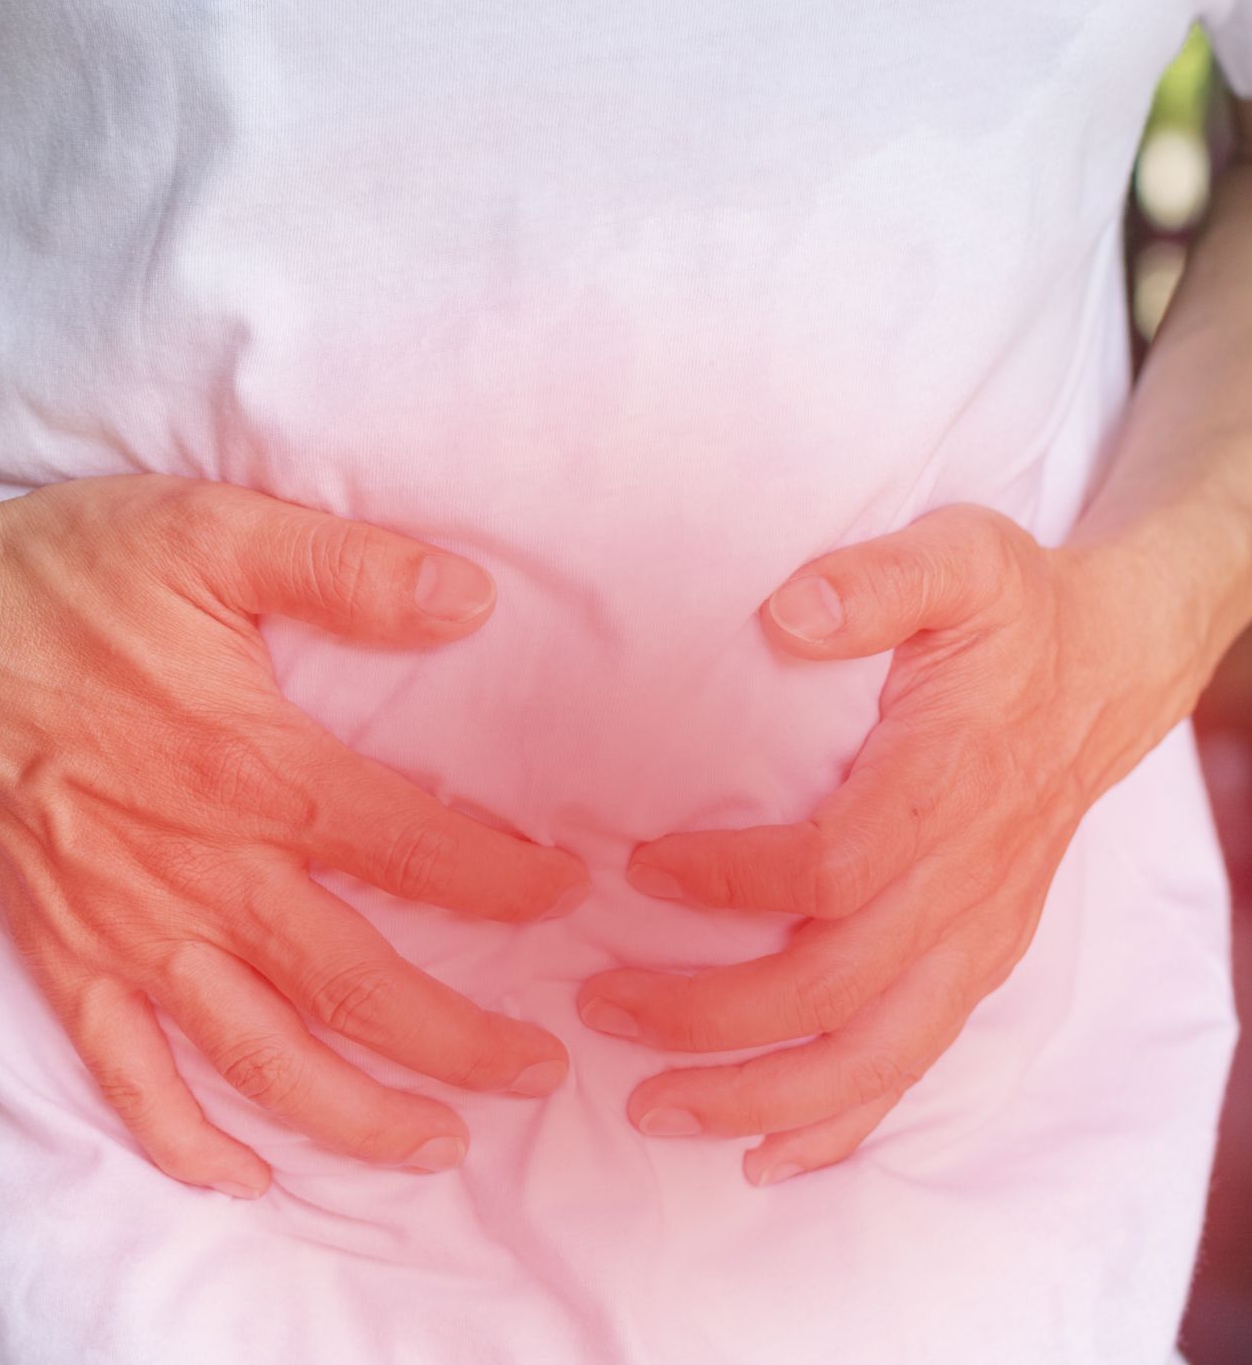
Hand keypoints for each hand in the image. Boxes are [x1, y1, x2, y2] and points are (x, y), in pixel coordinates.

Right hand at [0, 466, 588, 1199]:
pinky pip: (123, 1073)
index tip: (566, 899)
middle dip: (458, 1042)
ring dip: (351, 1114)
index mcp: (249, 770)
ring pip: (257, 1054)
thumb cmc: (59, 579)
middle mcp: (198, 872)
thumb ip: (344, 569)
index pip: (411, 848)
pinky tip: (243, 1171)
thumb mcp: (209, 532)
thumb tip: (469, 598)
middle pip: (355, 986)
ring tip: (434, 1146)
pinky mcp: (59, 955)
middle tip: (538, 1074)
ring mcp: (125, 929)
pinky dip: (183, 1136)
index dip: (502, 882)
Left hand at [573, 504, 1205, 1186]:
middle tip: (597, 1004)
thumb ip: (876, 580)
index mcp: (946, 789)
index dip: (732, 884)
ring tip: (651, 1107)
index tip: (635, 869)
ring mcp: (974, 938)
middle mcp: (964, 886)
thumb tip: (788, 612)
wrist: (1114, 666)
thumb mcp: (957, 557)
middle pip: (834, 990)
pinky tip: (764, 1154)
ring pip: (871, 1058)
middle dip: (707, 1015)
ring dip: (758, 1096)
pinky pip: (911, 1067)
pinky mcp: (974, 962)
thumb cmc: (1016, 614)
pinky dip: (838, 1124)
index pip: (833, 868)